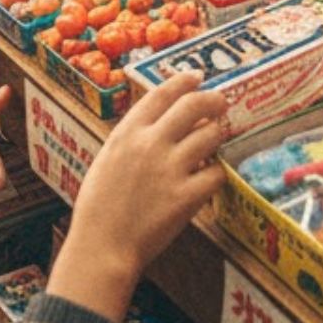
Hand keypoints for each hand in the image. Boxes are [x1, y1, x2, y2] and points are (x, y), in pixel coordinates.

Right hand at [50, 73, 226, 322]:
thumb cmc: (100, 206)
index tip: (197, 76)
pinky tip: (210, 177)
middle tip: (222, 102)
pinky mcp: (186, 196)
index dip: (184, 80)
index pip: (162, 93)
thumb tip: (164, 120)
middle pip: (194, 105)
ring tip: (218, 138)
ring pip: (212, 134)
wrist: (101, 246)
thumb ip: (134, 137)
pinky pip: (216, 173)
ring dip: (219, 134)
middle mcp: (150, 144)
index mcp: (127, 133)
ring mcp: (170, 169)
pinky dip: (216, 173)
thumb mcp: (108, 158)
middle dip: (214, 99)